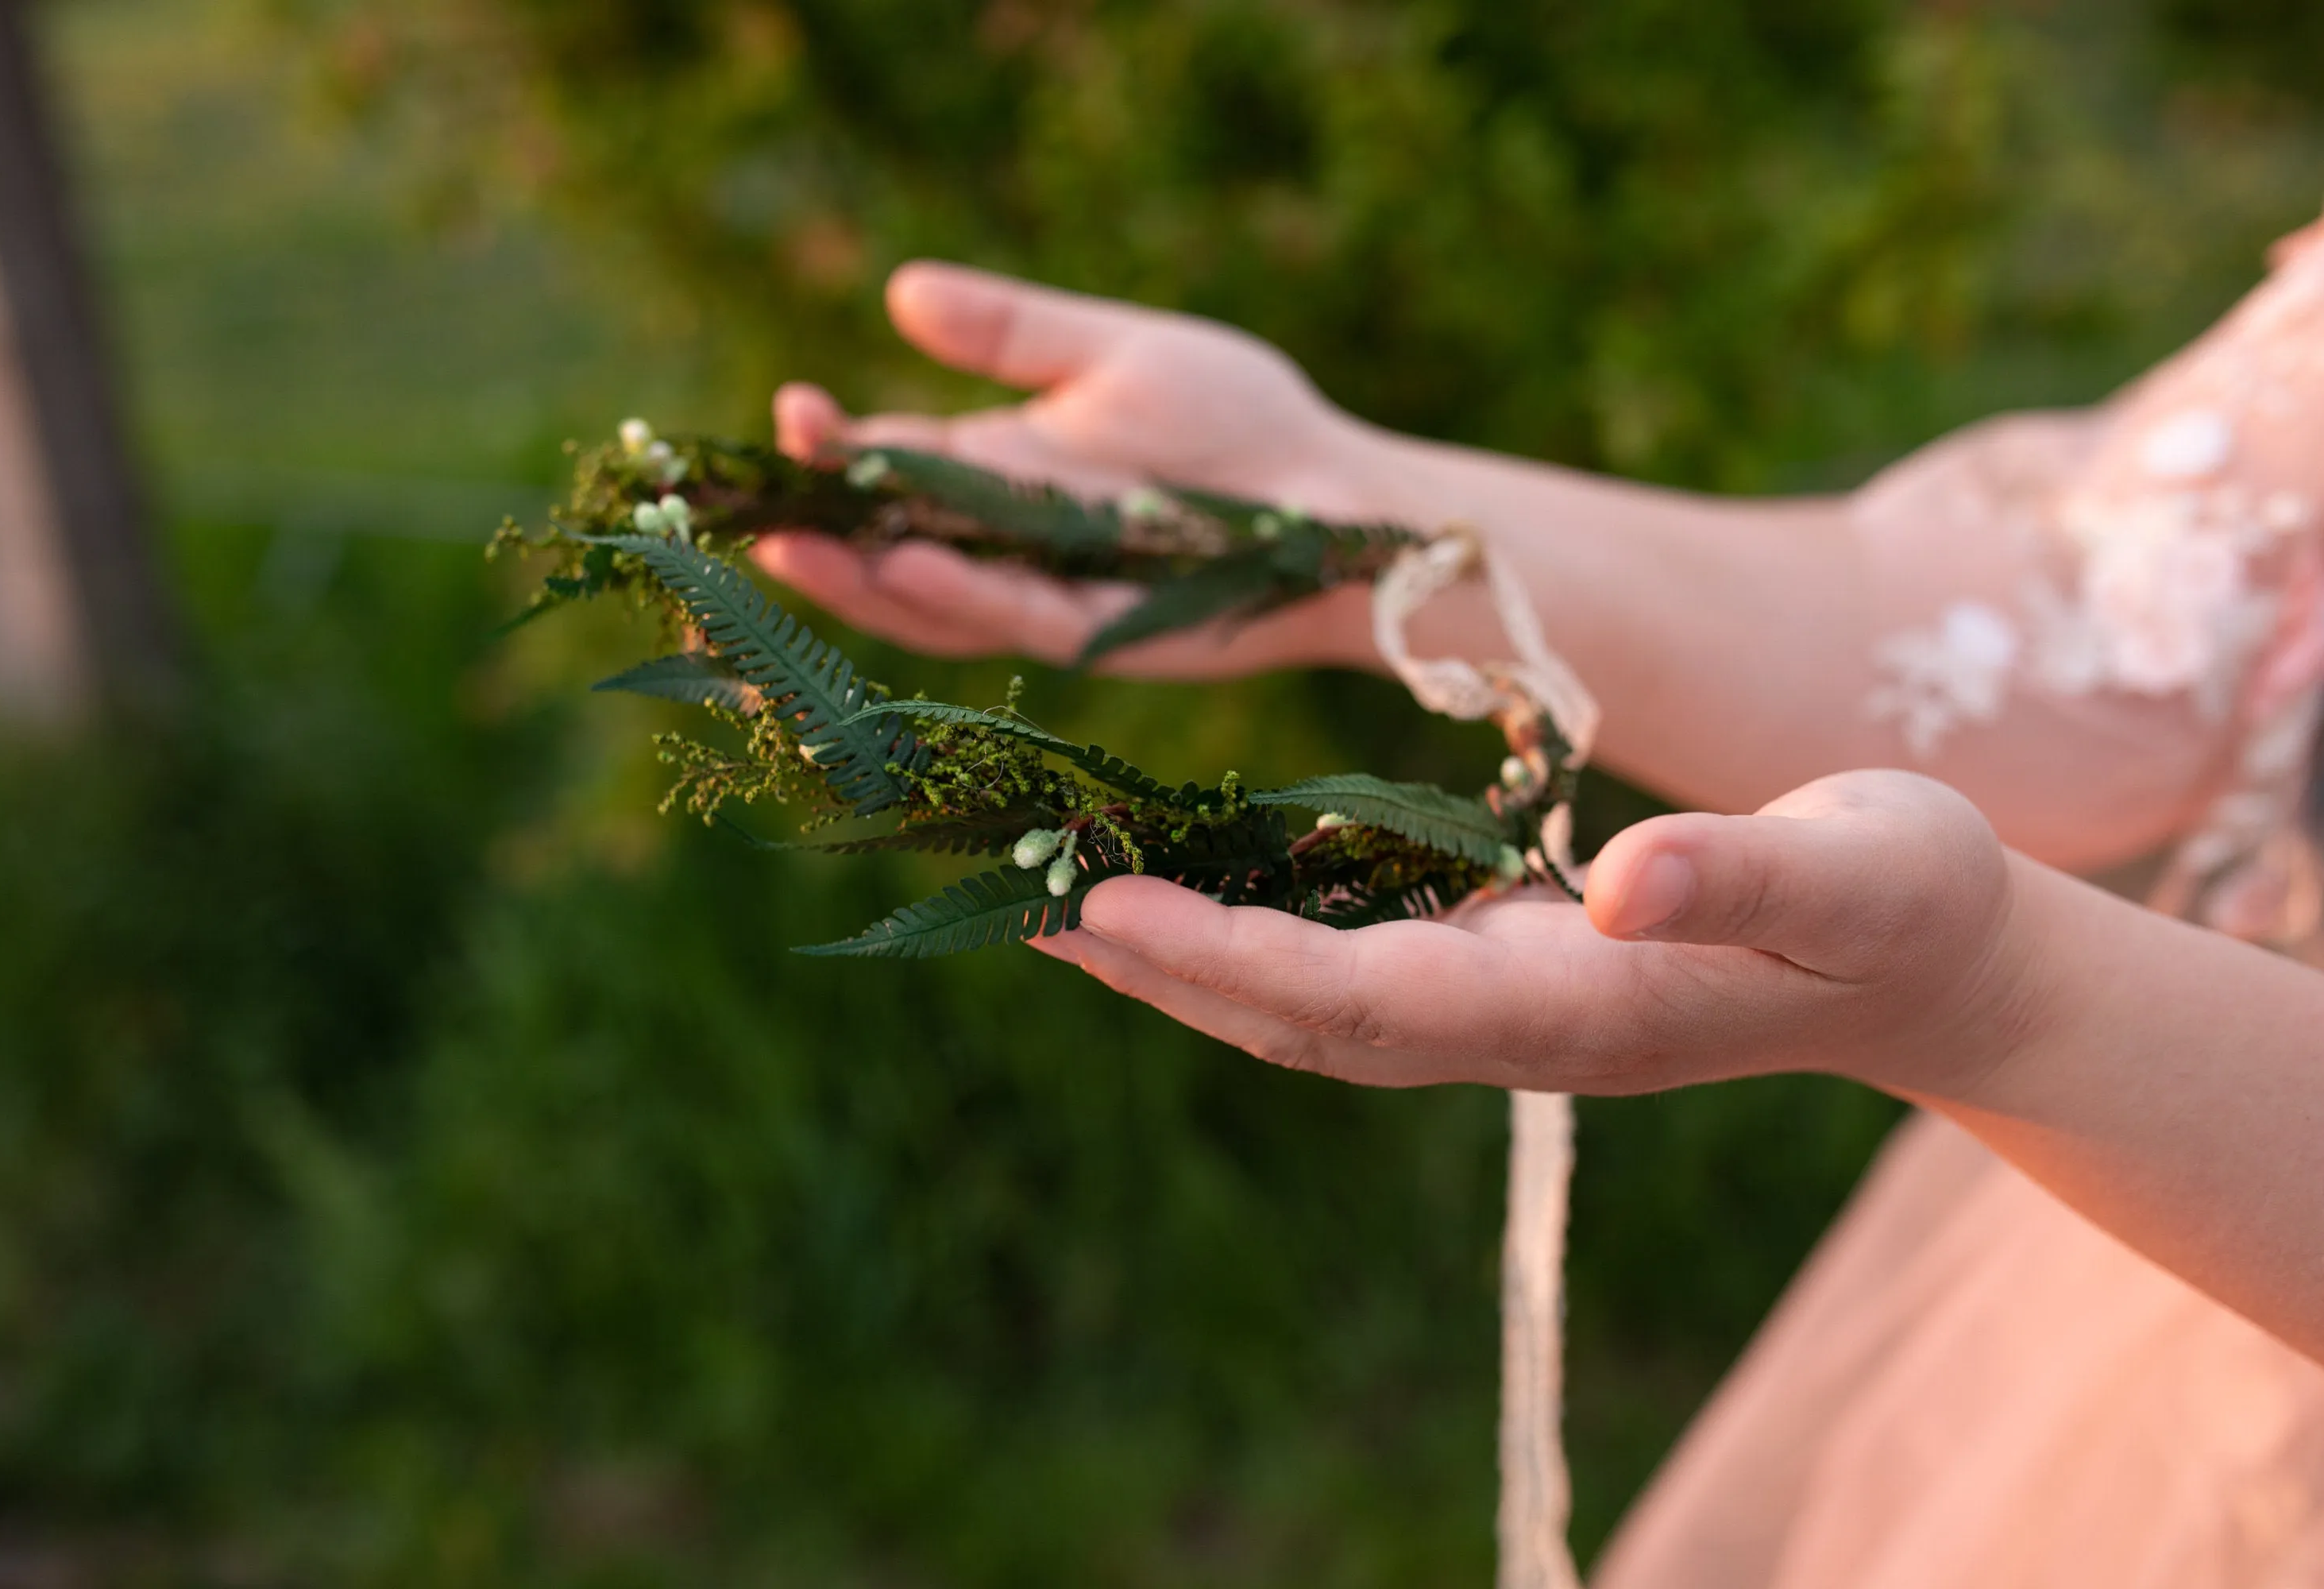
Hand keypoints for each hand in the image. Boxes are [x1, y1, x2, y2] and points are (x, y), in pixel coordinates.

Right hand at [756, 261, 1387, 675]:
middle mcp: (1008, 543)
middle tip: (748, 513)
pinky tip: (903, 564)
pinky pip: (1016, 621)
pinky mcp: (1102, 637)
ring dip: (863, 583)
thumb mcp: (1113, 353)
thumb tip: (899, 291)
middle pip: (888, 548)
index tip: (787, 412)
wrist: (1341, 496)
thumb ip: (1011, 331)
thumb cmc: (1239, 421)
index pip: (889, 467)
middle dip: (818, 534)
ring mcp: (1050, 595)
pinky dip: (957, 596)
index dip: (830, 450)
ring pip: (934, 604)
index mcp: (999, 473)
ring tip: (794, 550)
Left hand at [1032, 771, 2042, 1101]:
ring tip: (1064, 899)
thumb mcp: (1858, 871)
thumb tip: (1616, 881)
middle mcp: (1520, 1024)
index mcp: (1581, 1007)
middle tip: (1024, 906)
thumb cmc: (1909, 903)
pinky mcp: (1510, 967)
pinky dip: (1260, 930)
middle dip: (1167, 969)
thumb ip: (1745, 879)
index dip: (1232, 959)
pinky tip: (1198, 878)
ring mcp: (1510, 1005)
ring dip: (1191, 959)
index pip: (1367, 1002)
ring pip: (1314, 1001)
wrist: (1936, 958)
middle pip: (1303, 1020)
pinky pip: (1354, 963)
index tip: (1108, 907)